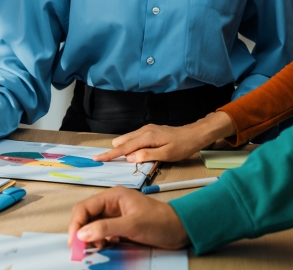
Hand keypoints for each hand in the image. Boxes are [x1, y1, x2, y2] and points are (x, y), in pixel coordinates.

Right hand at [68, 186, 189, 249]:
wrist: (181, 230)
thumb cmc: (161, 221)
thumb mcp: (132, 225)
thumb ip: (105, 228)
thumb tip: (82, 234)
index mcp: (113, 196)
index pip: (85, 207)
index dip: (76, 223)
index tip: (74, 240)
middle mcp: (111, 204)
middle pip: (86, 216)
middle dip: (82, 231)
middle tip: (80, 247)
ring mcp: (115, 215)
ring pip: (93, 225)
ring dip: (91, 237)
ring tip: (96, 247)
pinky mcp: (120, 226)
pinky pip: (102, 232)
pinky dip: (100, 240)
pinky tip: (106, 245)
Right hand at [93, 112, 235, 162]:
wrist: (195, 134)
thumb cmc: (183, 146)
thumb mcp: (167, 154)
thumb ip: (147, 156)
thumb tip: (130, 157)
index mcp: (147, 137)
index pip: (124, 148)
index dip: (110, 154)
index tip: (97, 158)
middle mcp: (143, 131)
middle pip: (122, 141)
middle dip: (116, 152)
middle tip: (112, 162)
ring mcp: (146, 129)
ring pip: (127, 139)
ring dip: (123, 149)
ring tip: (125, 159)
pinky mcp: (149, 130)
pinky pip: (133, 138)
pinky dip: (130, 146)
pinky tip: (135, 152)